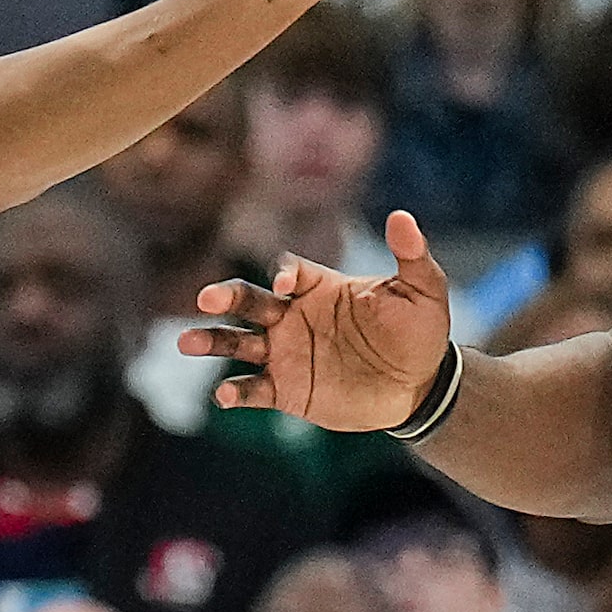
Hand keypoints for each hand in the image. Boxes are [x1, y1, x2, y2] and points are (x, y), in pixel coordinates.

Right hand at [181, 209, 454, 430]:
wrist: (419, 386)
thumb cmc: (420, 332)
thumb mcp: (424, 290)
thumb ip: (411, 256)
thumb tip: (402, 216)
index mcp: (321, 286)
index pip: (290, 271)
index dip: (285, 272)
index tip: (286, 282)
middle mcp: (294, 316)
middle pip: (250, 300)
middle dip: (226, 296)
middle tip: (205, 298)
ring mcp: (287, 353)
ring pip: (238, 343)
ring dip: (212, 340)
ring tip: (187, 342)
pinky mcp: (288, 391)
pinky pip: (254, 388)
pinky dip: (236, 391)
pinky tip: (224, 394)